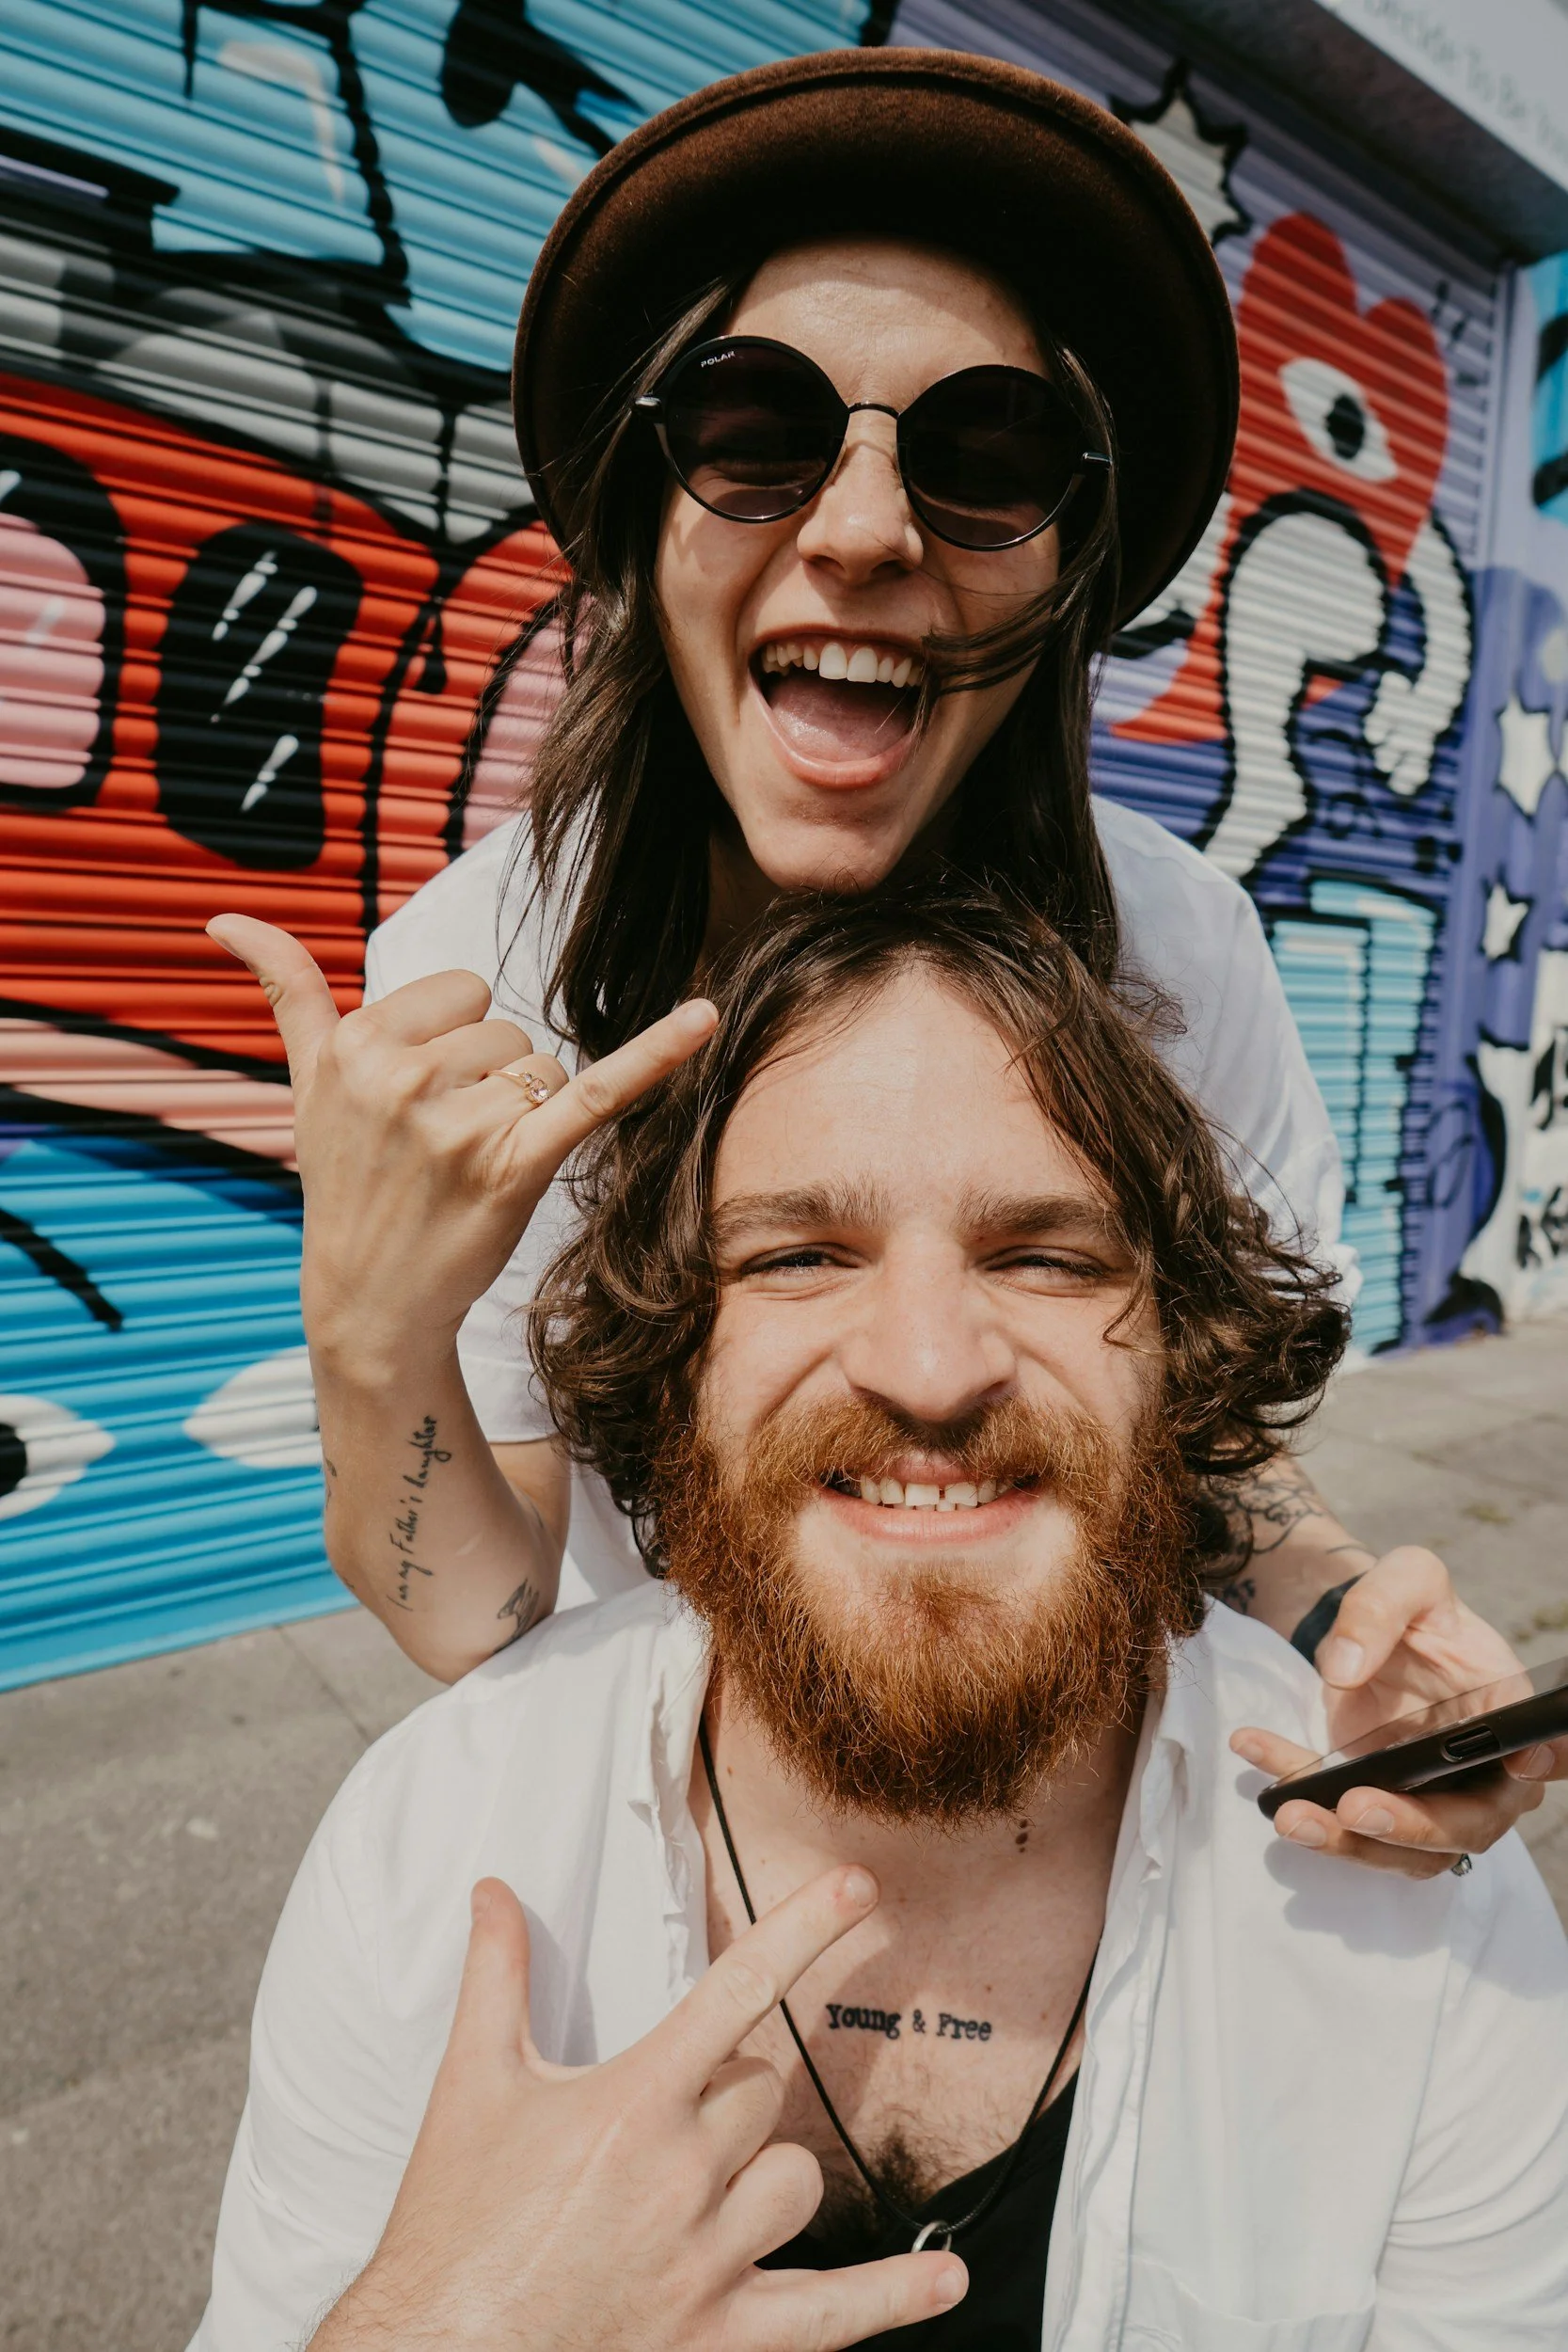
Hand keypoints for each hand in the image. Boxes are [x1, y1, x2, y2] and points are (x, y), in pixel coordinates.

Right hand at [207, 916, 714, 1363]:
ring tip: (472, 1168)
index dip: (452, 1045)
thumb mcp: (307, 1086)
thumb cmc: (349, 1184)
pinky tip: (705, 1017)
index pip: (459, 992)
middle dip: (489, 1082)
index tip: (418, 1104)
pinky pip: (595, 1091)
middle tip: (443, 1148)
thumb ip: (286, 992)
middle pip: (504, 1029)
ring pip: (541, 1065)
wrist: (371, 1303)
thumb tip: (225, 915)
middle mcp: (402, 1076)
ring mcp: (459, 1123)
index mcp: (355, 1045)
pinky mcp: (515, 1165)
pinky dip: (657, 1054)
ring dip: (525, 1113)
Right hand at [311, 1868, 966, 2351]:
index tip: (858, 1885)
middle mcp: (685, 2174)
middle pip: (764, 2091)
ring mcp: (709, 2260)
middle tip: (659, 2125)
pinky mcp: (719, 2337)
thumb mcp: (469, 2088)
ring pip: (796, 2179)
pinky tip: (944, 2280)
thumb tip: (493, 1892)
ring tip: (702, 2190)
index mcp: (635, 2103)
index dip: (806, 1927)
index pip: (740, 1988)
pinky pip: (829, 2315)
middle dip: (725, 2093)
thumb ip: (496, 1978)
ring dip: (766, 2172)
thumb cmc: (451, 2227)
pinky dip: (892, 2296)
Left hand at [1232, 1547, 1562, 1877]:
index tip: (1513, 1767)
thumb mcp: (1406, 1579)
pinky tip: (1253, 1749)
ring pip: (1401, 1850)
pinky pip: (1339, 1818)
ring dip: (1345, 1841)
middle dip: (1410, 1828)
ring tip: (1289, 1814)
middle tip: (1353, 1806)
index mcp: (1507, 1715)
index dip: (1528, 1774)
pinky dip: (1295, 1790)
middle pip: (1465, 1825)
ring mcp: (1429, 1798)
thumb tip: (1345, 1666)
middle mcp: (1481, 1772)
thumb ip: (1380, 1607)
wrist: (1368, 1630)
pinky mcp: (1377, 1801)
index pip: (1538, 1759)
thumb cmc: (1412, 1609)